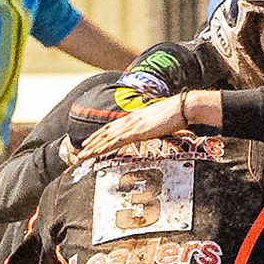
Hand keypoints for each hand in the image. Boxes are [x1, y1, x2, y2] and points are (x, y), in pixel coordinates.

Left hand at [81, 91, 221, 158]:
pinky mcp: (137, 131)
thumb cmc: (176, 114)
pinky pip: (117, 141)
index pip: (113, 127)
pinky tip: (96, 152)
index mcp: (135, 117)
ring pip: (107, 137)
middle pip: (105, 132)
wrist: (183, 107)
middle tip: (79, 152)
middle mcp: (130, 119)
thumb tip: (150, 131)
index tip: (90, 142)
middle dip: (92, 142)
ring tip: (82, 156)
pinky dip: (104, 147)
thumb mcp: (160, 121)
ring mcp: (133, 125)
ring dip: (93, 147)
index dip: (100, 135)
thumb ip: (152, 126)